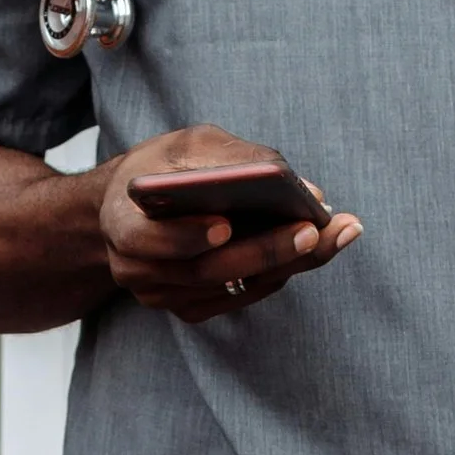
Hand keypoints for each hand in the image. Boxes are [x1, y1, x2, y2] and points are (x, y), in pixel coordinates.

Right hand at [98, 127, 362, 324]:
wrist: (129, 209)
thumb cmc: (162, 168)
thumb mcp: (184, 146)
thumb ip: (229, 158)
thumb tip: (296, 185)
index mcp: (121, 224)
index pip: (147, 239)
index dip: (185, 236)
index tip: (226, 225)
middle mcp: (136, 270)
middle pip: (205, 271)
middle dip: (264, 249)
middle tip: (313, 228)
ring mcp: (163, 296)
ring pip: (230, 287)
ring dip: (285, 262)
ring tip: (333, 233)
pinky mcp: (189, 308)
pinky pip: (240, 296)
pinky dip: (278, 272)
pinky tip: (315, 248)